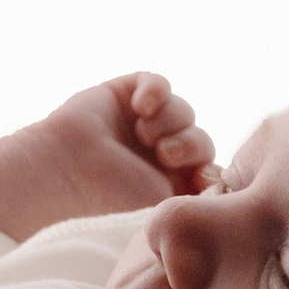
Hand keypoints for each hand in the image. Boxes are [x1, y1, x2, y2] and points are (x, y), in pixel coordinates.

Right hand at [39, 72, 215, 204]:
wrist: (63, 174)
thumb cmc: (107, 200)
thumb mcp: (162, 205)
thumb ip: (196, 193)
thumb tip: (225, 179)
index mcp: (165, 187)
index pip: (206, 169)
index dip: (207, 167)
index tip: (197, 176)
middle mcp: (154, 156)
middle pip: (199, 139)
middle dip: (189, 145)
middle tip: (165, 153)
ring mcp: (140, 125)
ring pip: (183, 111)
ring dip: (170, 120)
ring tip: (145, 133)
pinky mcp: (124, 95)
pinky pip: (158, 83)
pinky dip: (156, 91)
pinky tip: (142, 106)